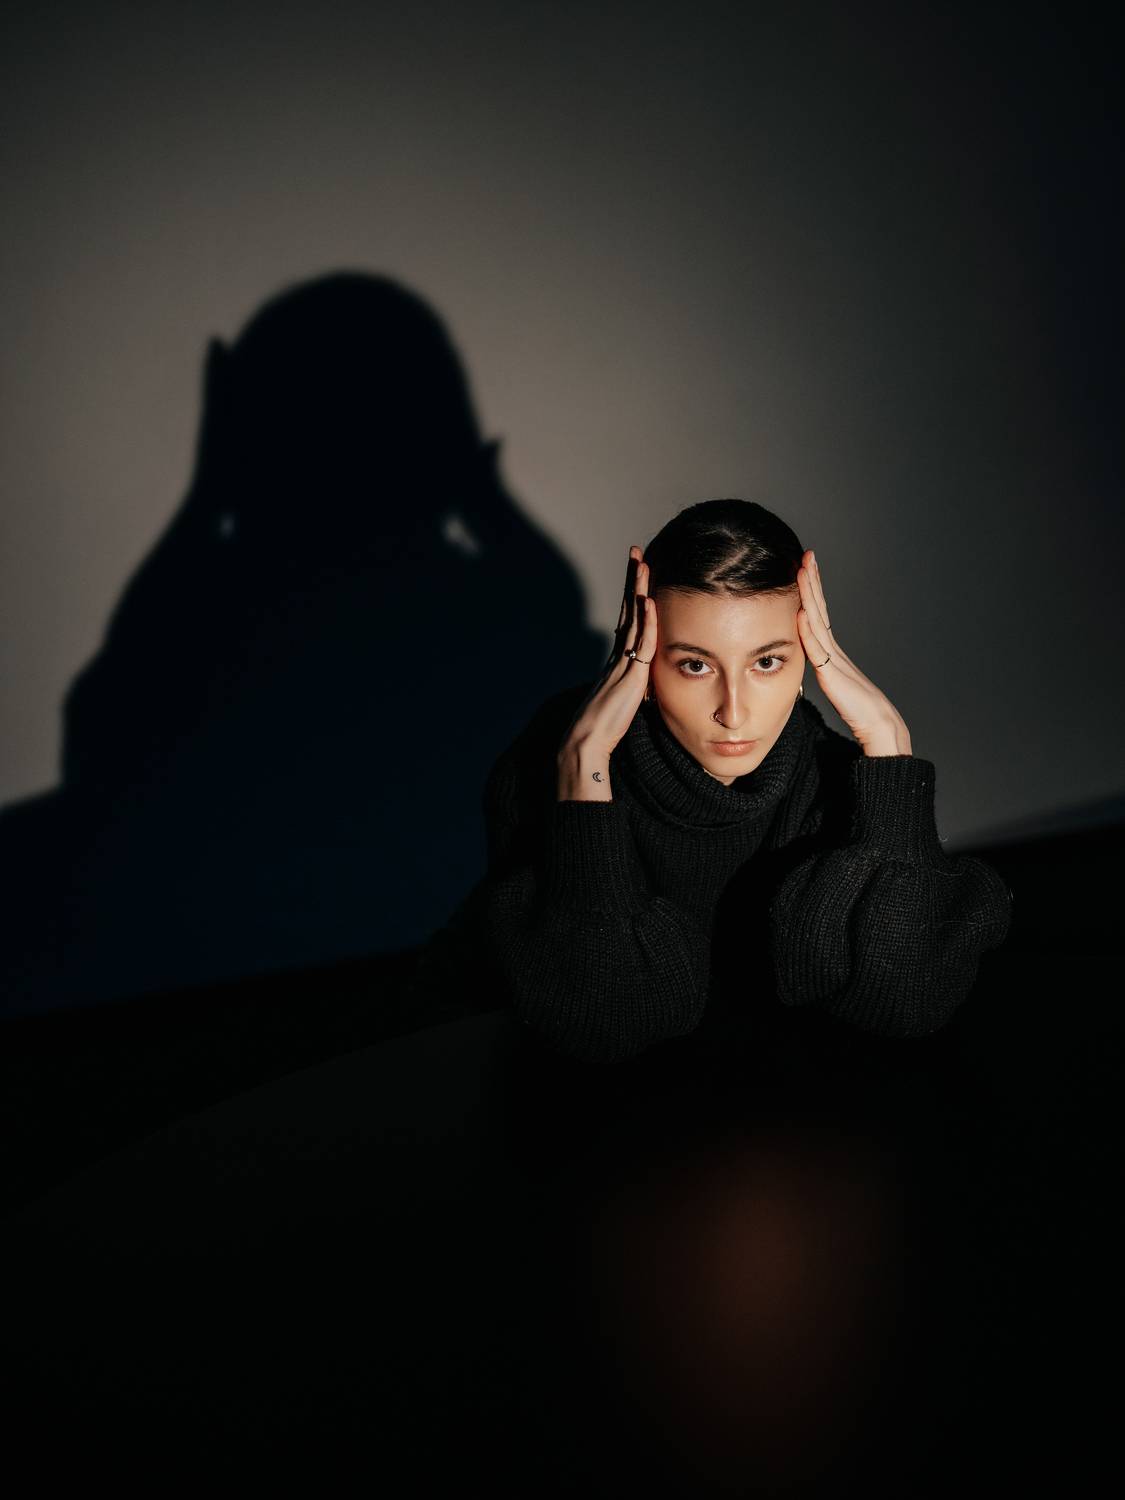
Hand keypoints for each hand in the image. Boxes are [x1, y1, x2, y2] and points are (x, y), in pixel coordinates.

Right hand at [557, 545, 659, 798]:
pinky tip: (649, 601)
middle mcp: (618, 654)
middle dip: (632, 580)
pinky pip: (640, 642)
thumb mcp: (625, 701)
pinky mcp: (630, 674)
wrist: (586, 740)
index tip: (637, 573)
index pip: (628, 620)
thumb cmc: (603, 727)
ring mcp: (622, 661)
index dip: (633, 595)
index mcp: (617, 659)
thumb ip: (634, 687)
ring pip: (632, 618)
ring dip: (637, 589)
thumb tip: (644, 685)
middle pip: (627, 609)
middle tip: (635, 553)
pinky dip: (646, 621)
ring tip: (642, 563)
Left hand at [797, 549, 911, 755]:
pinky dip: (808, 631)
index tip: (804, 566)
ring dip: (809, 596)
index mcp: (832, 650)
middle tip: (807, 555)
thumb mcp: (832, 681)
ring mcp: (834, 659)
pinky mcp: (832, 675)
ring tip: (802, 572)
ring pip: (818, 622)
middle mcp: (833, 649)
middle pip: (820, 608)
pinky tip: (801, 614)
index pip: (819, 612)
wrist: (879, 724)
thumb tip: (805, 660)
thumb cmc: (857, 707)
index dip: (812, 589)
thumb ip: (820, 667)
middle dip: (812, 581)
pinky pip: (818, 651)